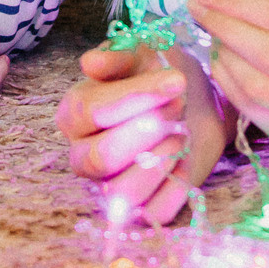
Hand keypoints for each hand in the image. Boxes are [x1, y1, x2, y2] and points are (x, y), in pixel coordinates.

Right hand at [53, 48, 226, 225]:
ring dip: (159, 160)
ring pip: (123, 193)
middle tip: (178, 106)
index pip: (89, 110)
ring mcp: (110, 185)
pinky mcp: (143, 206)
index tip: (175, 80)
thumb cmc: (158, 74)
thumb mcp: (139, 54)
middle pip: (101, 157)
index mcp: (74, 115)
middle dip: (147, 130)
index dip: (134, 96)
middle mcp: (84, 155)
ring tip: (181, 133)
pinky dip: (176, 186)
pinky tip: (186, 158)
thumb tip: (90, 64)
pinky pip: (155, 213)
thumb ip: (115, 58)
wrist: (194, 98)